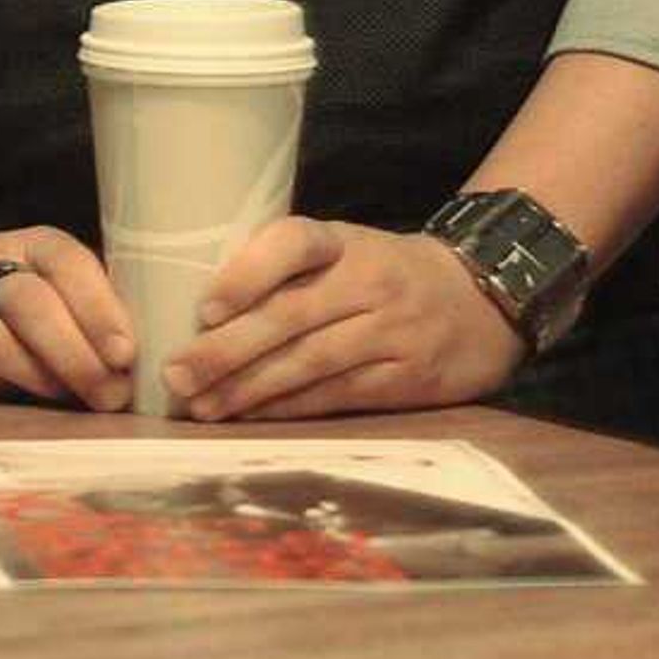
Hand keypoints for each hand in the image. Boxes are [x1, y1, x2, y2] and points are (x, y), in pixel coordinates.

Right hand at [0, 226, 135, 409]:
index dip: (100, 308)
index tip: (126, 354)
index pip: (67, 262)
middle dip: (77, 357)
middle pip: (32, 305)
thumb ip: (91, 313)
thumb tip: (138, 367)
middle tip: (109, 395)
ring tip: (67, 398)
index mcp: (27, 243)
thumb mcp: (50, 287)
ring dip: (40, 380)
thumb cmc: (7, 300)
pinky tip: (9, 392)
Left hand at [165, 219, 525, 421]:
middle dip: (226, 350)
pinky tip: (251, 417)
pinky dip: (289, 409)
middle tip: (176, 375)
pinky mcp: (407, 377)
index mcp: (343, 241)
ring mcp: (392, 331)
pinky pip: (337, 396)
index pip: (292, 241)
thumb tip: (197, 308)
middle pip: (290, 316)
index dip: (246, 273)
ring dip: (249, 389)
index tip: (204, 307)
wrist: (482, 299)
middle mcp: (369, 282)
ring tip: (201, 406)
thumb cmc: (383, 273)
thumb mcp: (342, 249)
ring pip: (310, 363)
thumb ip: (283, 267)